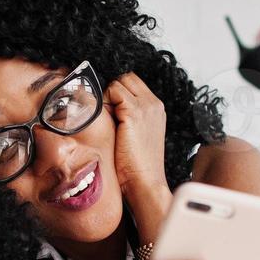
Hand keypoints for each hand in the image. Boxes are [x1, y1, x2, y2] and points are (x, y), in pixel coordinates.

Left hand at [105, 72, 169, 199]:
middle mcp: (153, 104)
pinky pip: (113, 91)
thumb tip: (104, 105)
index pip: (133, 83)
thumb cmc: (136, 165)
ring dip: (107, 97)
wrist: (145, 182)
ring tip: (107, 121)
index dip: (117, 92)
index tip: (109, 110)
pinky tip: (107, 123)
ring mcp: (146, 106)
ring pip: (118, 82)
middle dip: (112, 91)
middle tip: (106, 114)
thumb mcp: (135, 135)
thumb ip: (126, 117)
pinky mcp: (134, 112)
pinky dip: (105, 103)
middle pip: (126, 78)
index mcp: (155, 109)